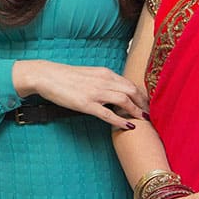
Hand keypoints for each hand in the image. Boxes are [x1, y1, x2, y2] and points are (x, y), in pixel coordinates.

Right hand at [11, 59, 147, 129]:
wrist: (47, 76)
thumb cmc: (66, 76)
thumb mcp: (89, 74)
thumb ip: (103, 81)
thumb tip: (114, 91)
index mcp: (105, 73)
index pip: (130, 83)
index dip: (142, 94)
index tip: (148, 103)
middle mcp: (104, 80)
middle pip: (132, 90)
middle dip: (144, 102)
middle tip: (151, 113)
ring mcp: (96, 92)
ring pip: (124, 100)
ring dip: (136, 110)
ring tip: (144, 119)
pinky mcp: (87, 104)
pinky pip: (108, 113)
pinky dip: (121, 120)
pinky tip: (129, 125)